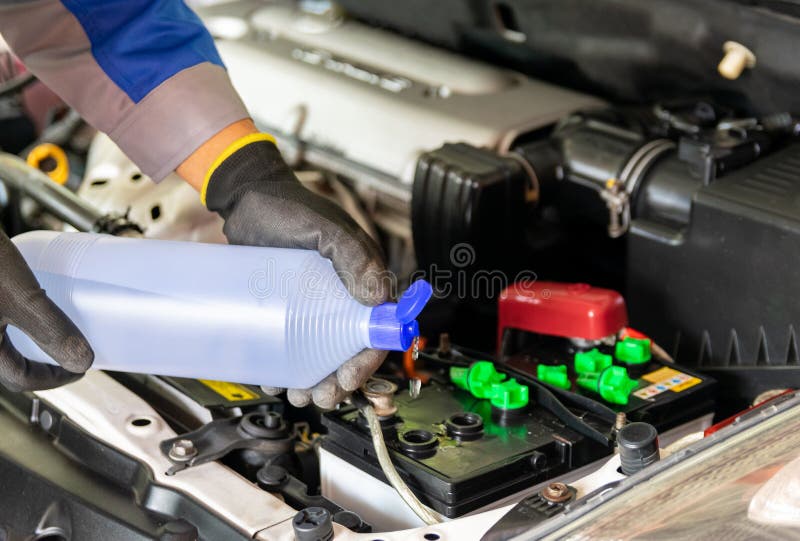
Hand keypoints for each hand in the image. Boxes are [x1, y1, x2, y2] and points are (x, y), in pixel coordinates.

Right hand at [0, 230, 93, 390]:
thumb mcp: (23, 298)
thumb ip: (52, 330)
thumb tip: (83, 360)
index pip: (20, 378)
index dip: (56, 378)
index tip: (81, 368)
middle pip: (9, 361)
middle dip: (42, 360)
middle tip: (69, 351)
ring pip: (2, 341)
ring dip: (30, 340)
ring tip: (55, 328)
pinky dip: (18, 317)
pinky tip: (32, 300)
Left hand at [203, 135, 389, 408]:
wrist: (245, 199)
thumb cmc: (287, 207)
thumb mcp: (324, 229)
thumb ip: (354, 257)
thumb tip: (377, 299)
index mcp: (362, 278)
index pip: (377, 328)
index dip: (368, 359)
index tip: (349, 377)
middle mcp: (343, 295)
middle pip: (351, 349)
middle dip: (340, 381)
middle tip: (321, 396)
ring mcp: (314, 304)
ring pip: (323, 354)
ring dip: (317, 381)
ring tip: (299, 394)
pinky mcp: (288, 309)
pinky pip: (295, 345)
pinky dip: (290, 368)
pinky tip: (278, 379)